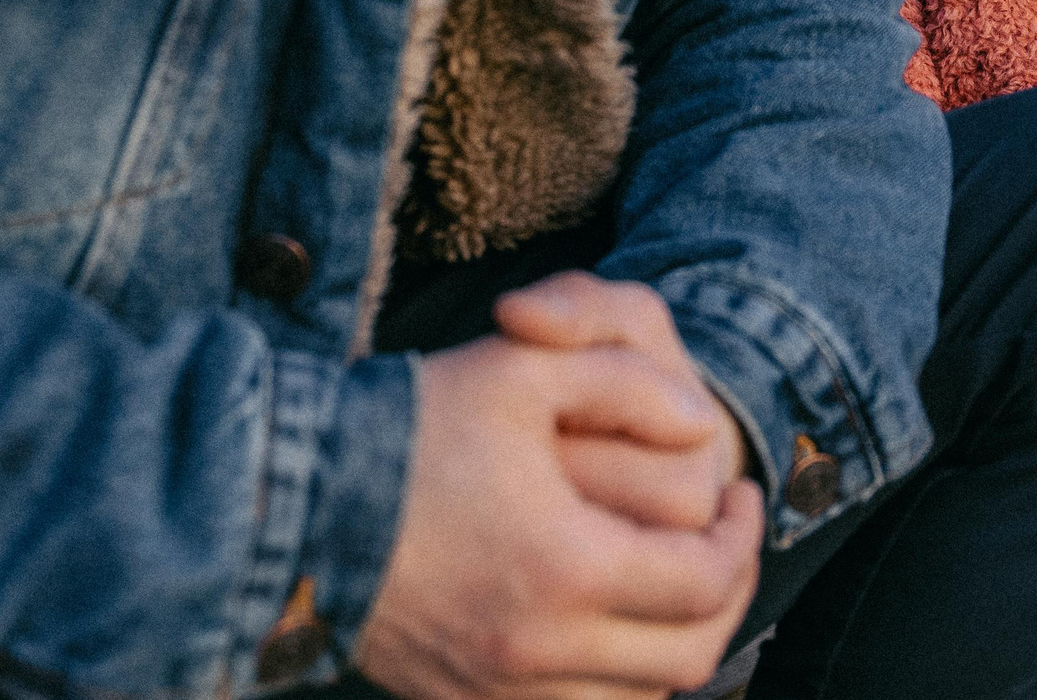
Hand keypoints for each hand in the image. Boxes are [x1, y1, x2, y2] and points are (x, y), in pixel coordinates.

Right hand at [356, 277, 764, 699]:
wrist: (292, 498)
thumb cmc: (414, 423)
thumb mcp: (528, 368)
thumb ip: (633, 384)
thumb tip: (706, 428)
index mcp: (568, 568)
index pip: (707, 581)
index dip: (744, 536)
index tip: (739, 492)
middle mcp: (539, 651)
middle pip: (687, 658)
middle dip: (726, 595)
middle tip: (723, 539)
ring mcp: (497, 690)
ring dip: (671, 646)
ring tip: (672, 579)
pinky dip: (611, 683)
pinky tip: (609, 622)